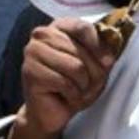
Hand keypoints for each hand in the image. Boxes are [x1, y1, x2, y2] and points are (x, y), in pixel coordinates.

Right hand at [5, 18, 114, 138]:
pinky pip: (65, 83)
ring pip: (75, 67)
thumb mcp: (93, 66)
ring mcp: (33, 52)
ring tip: (77, 91)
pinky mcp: (31, 72)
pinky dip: (73, 95)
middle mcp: (42, 34)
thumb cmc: (72, 85)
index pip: (82, 27)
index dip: (98, 46)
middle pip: (80, 50)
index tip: (108, 62)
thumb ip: (101, 54)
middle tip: (88, 85)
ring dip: (83, 85)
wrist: (51, 111)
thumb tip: (108, 58)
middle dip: (92, 73)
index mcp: (58, 27)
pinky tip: (67, 97)